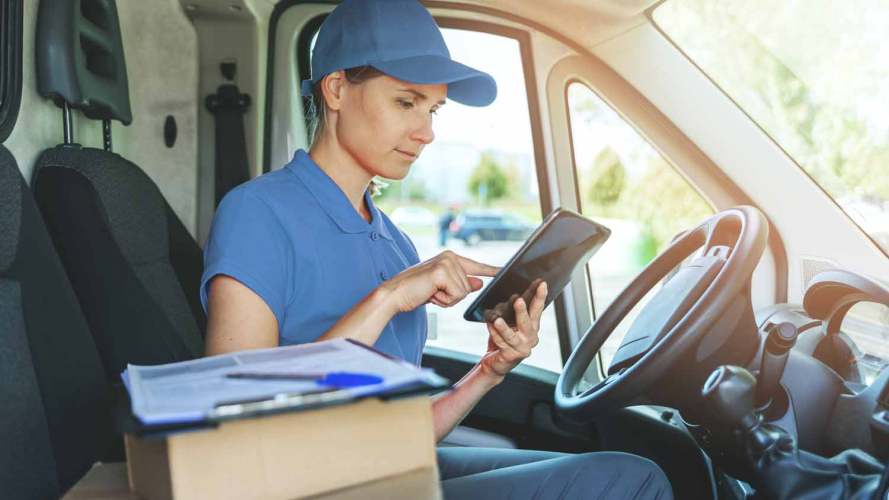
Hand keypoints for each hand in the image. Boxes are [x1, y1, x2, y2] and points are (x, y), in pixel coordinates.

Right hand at [381, 250, 498, 313]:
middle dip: (452, 296)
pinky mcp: (442, 271)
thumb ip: (461, 285)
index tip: (505, 270)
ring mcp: (447, 262)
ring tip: (431, 292)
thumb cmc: (415, 292)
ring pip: (464, 292)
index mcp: (451, 258)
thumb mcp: (442, 289)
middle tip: (434, 293)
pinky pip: (456, 295)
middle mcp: (450, 257)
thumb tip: (479, 283)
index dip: (491, 270)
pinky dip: (444, 300)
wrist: (394, 295)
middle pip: (470, 287)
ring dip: (447, 299)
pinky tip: (431, 293)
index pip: (476, 266)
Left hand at [480, 281, 547, 377]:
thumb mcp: (509, 323)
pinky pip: (501, 343)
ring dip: (504, 328)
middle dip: (522, 311)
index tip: (542, 284)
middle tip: (518, 300)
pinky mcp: (512, 356)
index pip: (538, 309)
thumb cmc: (503, 340)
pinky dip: (494, 335)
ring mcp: (523, 348)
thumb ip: (511, 312)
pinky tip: (490, 327)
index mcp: (532, 327)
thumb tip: (512, 297)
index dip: (540, 296)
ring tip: (497, 320)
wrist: (496, 363)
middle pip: (528, 322)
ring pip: (512, 336)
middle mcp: (531, 338)